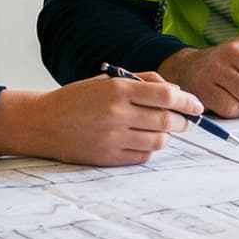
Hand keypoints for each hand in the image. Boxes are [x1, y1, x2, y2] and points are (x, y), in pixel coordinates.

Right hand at [0, 76, 203, 165]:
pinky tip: (143, 141)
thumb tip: (176, 90)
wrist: (41, 123)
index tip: (197, 105)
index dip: (188, 101)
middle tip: (186, 120)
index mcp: (117, 90)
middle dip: (183, 121)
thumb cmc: (76, 98)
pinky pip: (142, 157)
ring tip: (162, 130)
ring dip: (167, 136)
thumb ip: (142, 81)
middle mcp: (117, 114)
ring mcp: (112, 138)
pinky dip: (150, 150)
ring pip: (158, 141)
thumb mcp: (107, 80)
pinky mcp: (108, 158)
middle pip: (167, 120)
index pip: (166, 95)